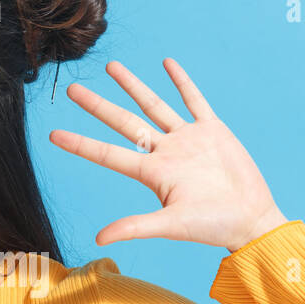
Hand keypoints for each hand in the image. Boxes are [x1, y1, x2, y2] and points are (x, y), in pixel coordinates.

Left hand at [48, 58, 287, 250]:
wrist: (251, 219)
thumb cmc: (212, 227)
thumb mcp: (171, 226)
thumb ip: (136, 227)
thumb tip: (98, 239)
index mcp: (152, 173)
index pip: (107, 154)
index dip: (80, 144)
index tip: (53, 135)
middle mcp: (164, 152)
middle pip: (124, 122)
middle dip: (98, 106)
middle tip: (72, 89)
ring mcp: (187, 139)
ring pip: (154, 106)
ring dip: (133, 86)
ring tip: (110, 66)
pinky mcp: (212, 130)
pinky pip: (194, 100)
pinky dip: (181, 82)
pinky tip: (167, 64)